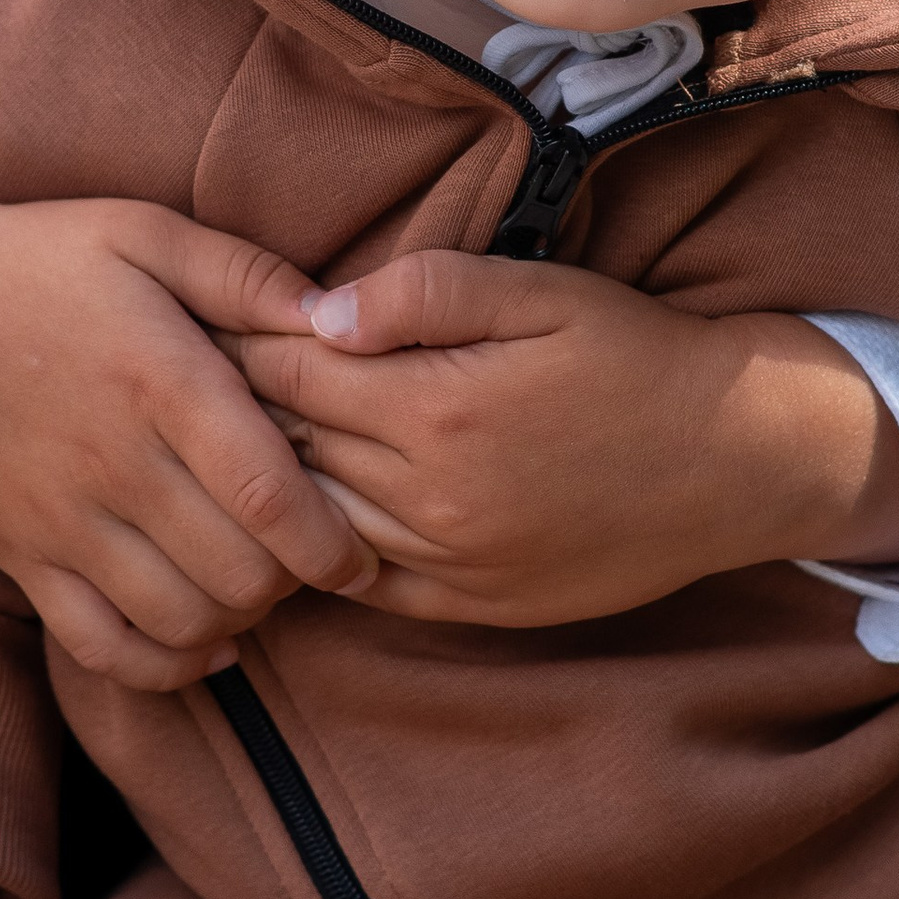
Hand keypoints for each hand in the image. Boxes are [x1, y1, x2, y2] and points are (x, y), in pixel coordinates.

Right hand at [0, 188, 377, 689]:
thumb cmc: (34, 261)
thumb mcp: (144, 232)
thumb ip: (247, 274)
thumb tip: (341, 322)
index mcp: (158, 381)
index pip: (268, 497)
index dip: (331, 546)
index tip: (361, 554)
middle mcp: (112, 463)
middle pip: (238, 573)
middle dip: (293, 580)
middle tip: (306, 555)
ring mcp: (60, 520)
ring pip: (179, 620)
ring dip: (236, 619)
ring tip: (252, 583)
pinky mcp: (20, 556)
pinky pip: (103, 647)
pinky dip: (165, 662)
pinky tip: (198, 636)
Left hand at [231, 253, 898, 629]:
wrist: (736, 462)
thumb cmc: (636, 358)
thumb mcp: (543, 294)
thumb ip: (427, 293)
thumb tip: (320, 307)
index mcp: (438, 409)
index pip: (292, 370)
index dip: (233, 338)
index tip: (185, 314)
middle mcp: (430, 499)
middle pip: (286, 449)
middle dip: (223, 411)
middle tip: (163, 377)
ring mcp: (449, 564)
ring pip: (310, 524)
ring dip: (257, 487)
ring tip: (205, 446)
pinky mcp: (471, 606)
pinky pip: (361, 583)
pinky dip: (313, 549)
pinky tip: (286, 516)